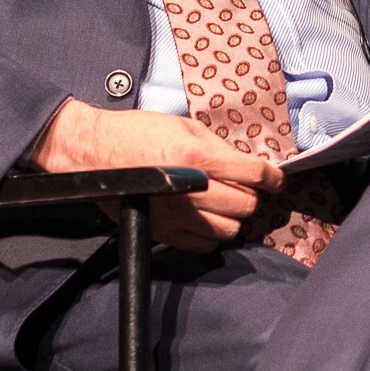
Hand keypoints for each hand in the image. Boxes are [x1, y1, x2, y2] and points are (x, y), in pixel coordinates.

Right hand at [32, 101, 283, 252]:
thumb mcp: (182, 125)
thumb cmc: (133, 133)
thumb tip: (247, 163)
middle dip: (252, 196)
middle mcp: (190, 190)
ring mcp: (175, 215)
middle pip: (246, 205)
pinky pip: (204, 245)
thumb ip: (218, 146)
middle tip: (246, 188)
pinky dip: (213, 235)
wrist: (91, 152)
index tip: (277, 179)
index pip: (254, 174)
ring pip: (230, 229)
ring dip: (234, 217)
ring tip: (225, 203)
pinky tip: (207, 219)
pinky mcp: (161, 232)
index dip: (274, 177)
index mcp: (197, 157)